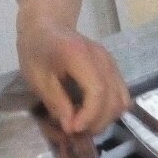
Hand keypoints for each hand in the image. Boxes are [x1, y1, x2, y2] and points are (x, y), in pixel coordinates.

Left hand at [16, 3, 130, 134]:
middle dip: (97, 122)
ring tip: (84, 125)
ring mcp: (111, 63)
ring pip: (121, 100)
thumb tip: (71, 127)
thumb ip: (55, 101)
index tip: (73, 129)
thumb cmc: (36, 50)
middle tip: (75, 131)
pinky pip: (121, 96)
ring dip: (105, 119)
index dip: (89, 115)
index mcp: (79, 56)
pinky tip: (93, 115)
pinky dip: (111, 111)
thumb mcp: (36, 77)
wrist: (47, 26)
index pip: (97, 90)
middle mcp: (102, 58)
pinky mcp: (114, 70)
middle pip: (113, 99)